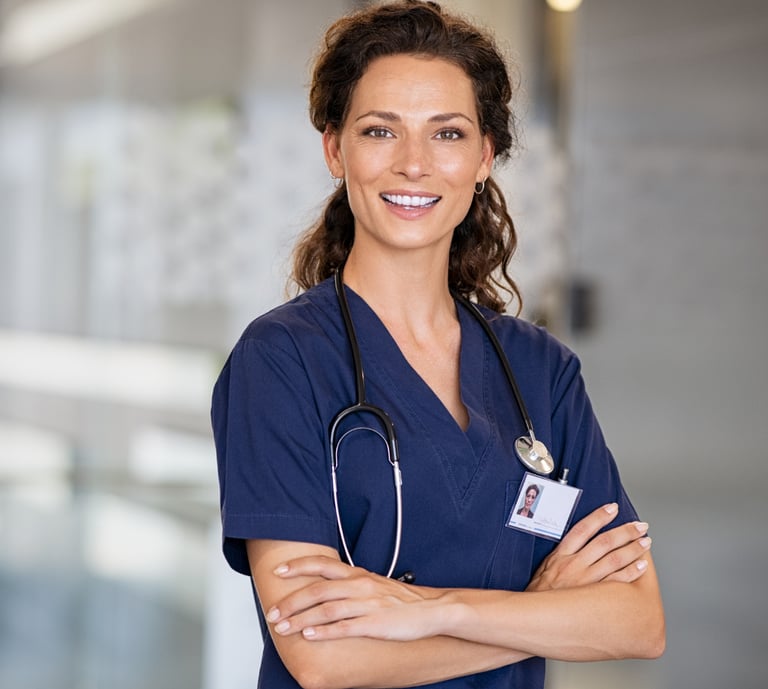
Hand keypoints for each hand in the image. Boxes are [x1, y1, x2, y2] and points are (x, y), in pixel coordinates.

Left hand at [265, 556, 440, 641]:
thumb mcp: (374, 584)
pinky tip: (310, 636)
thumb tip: (325, 589)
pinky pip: (344, 627)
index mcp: (358, 574)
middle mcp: (359, 585)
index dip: (298, 566)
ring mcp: (367, 604)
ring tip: (283, 628)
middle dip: (290, 602)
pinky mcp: (375, 624)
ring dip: (300, 619)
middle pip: (317, 589)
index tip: (278, 571)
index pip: (321, 564)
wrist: (433, 609)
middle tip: (272, 613)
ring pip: (325, 609)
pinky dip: (324, 631)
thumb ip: (350, 584)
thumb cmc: (402, 600)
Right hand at [526, 503, 651, 592]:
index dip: (599, 516)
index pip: (583, 529)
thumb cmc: (539, 593)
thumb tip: (578, 540)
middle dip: (625, 531)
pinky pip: (617, 582)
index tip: (612, 508)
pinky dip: (631, 573)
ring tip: (645, 542)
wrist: (533, 616)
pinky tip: (641, 566)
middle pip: (604, 542)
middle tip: (640, 526)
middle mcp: (574, 565)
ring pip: (614, 560)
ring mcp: (585, 581)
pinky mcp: (593, 597)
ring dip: (633, 549)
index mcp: (561, 555)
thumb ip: (561, 554)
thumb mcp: (544, 566)